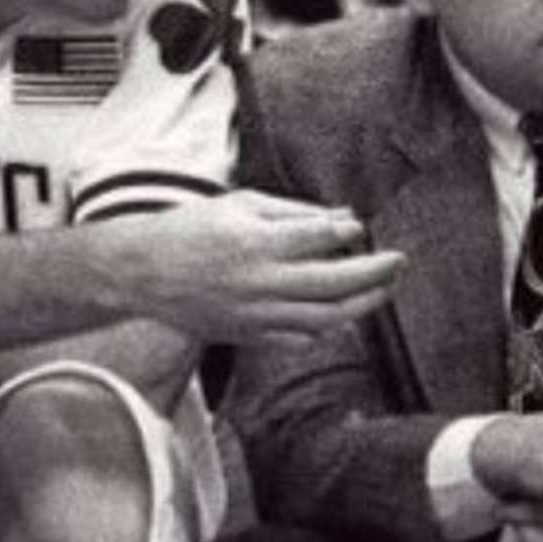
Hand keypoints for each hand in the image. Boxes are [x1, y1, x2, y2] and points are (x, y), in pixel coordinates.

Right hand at [116, 190, 402, 342]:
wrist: (143, 272)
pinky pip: (300, 337)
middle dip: (374, 274)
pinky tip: (341, 311)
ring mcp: (254, 313)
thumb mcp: (240, 205)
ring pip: (324, 319)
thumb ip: (293, 213)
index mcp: (255, 242)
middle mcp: (258, 282)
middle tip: (399, 261)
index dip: (349, 235)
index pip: (319, 239)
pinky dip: (326, 325)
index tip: (364, 230)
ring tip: (383, 290)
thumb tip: (344, 222)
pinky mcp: (248, 334)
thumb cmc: (191, 229)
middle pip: (333, 284)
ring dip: (362, 305)